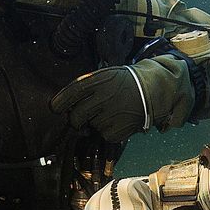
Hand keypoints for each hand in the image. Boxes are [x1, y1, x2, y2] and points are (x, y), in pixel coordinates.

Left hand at [50, 53, 187, 141]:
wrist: (154, 90)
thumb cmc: (127, 82)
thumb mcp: (107, 75)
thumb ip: (88, 87)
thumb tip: (69, 104)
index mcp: (98, 82)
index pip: (71, 94)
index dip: (60, 103)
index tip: (55, 107)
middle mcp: (102, 99)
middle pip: (76, 116)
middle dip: (76, 118)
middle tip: (85, 116)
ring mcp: (110, 116)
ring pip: (91, 126)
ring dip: (97, 122)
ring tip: (112, 112)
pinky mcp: (116, 131)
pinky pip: (103, 134)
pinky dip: (108, 130)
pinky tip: (119, 120)